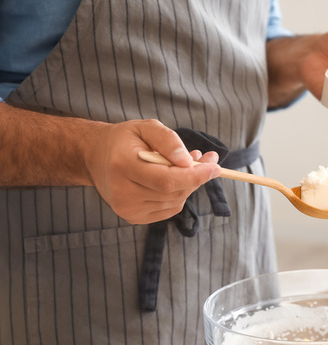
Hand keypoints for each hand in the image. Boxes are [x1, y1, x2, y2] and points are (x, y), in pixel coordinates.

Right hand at [84, 119, 220, 223]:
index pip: (167, 180)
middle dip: (197, 177)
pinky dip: (178, 194)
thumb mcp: (146, 127)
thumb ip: (168, 141)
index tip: (215, 166)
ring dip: (188, 184)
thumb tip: (189, 161)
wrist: (96, 157)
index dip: (195, 176)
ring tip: (187, 165)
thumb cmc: (125, 140)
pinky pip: (170, 208)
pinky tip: (173, 179)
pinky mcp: (133, 217)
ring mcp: (127, 209)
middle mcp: (122, 192)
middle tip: (208, 160)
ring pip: (175, 201)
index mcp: (123, 166)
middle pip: (174, 192)